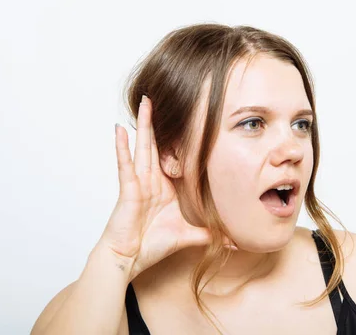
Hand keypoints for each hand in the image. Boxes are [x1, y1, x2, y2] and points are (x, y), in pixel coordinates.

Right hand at [100, 95, 234, 280]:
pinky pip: (125, 165)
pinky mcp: (129, 189)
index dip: (179, 138)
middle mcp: (151, 180)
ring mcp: (139, 182)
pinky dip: (122, 147)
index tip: (188, 118)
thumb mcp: (189, 235)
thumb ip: (211, 235)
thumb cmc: (154, 245)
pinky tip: (120, 129)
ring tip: (145, 102)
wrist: (131, 259)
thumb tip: (235, 242)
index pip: (173, 157)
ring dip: (143, 124)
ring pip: (143, 147)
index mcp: (165, 186)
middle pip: (156, 144)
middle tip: (160, 97)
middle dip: (158, 121)